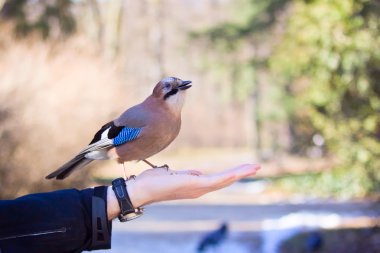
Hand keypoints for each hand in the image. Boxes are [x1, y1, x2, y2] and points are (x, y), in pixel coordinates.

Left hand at [107, 164, 259, 219]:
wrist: (141, 189)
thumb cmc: (154, 182)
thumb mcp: (174, 175)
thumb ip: (188, 175)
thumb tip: (198, 173)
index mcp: (196, 186)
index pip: (218, 180)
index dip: (232, 174)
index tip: (244, 168)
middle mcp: (199, 190)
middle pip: (225, 181)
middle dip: (241, 173)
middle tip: (257, 167)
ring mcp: (197, 189)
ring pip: (223, 180)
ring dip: (239, 173)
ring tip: (254, 167)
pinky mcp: (193, 185)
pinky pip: (214, 180)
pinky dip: (227, 176)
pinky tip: (237, 172)